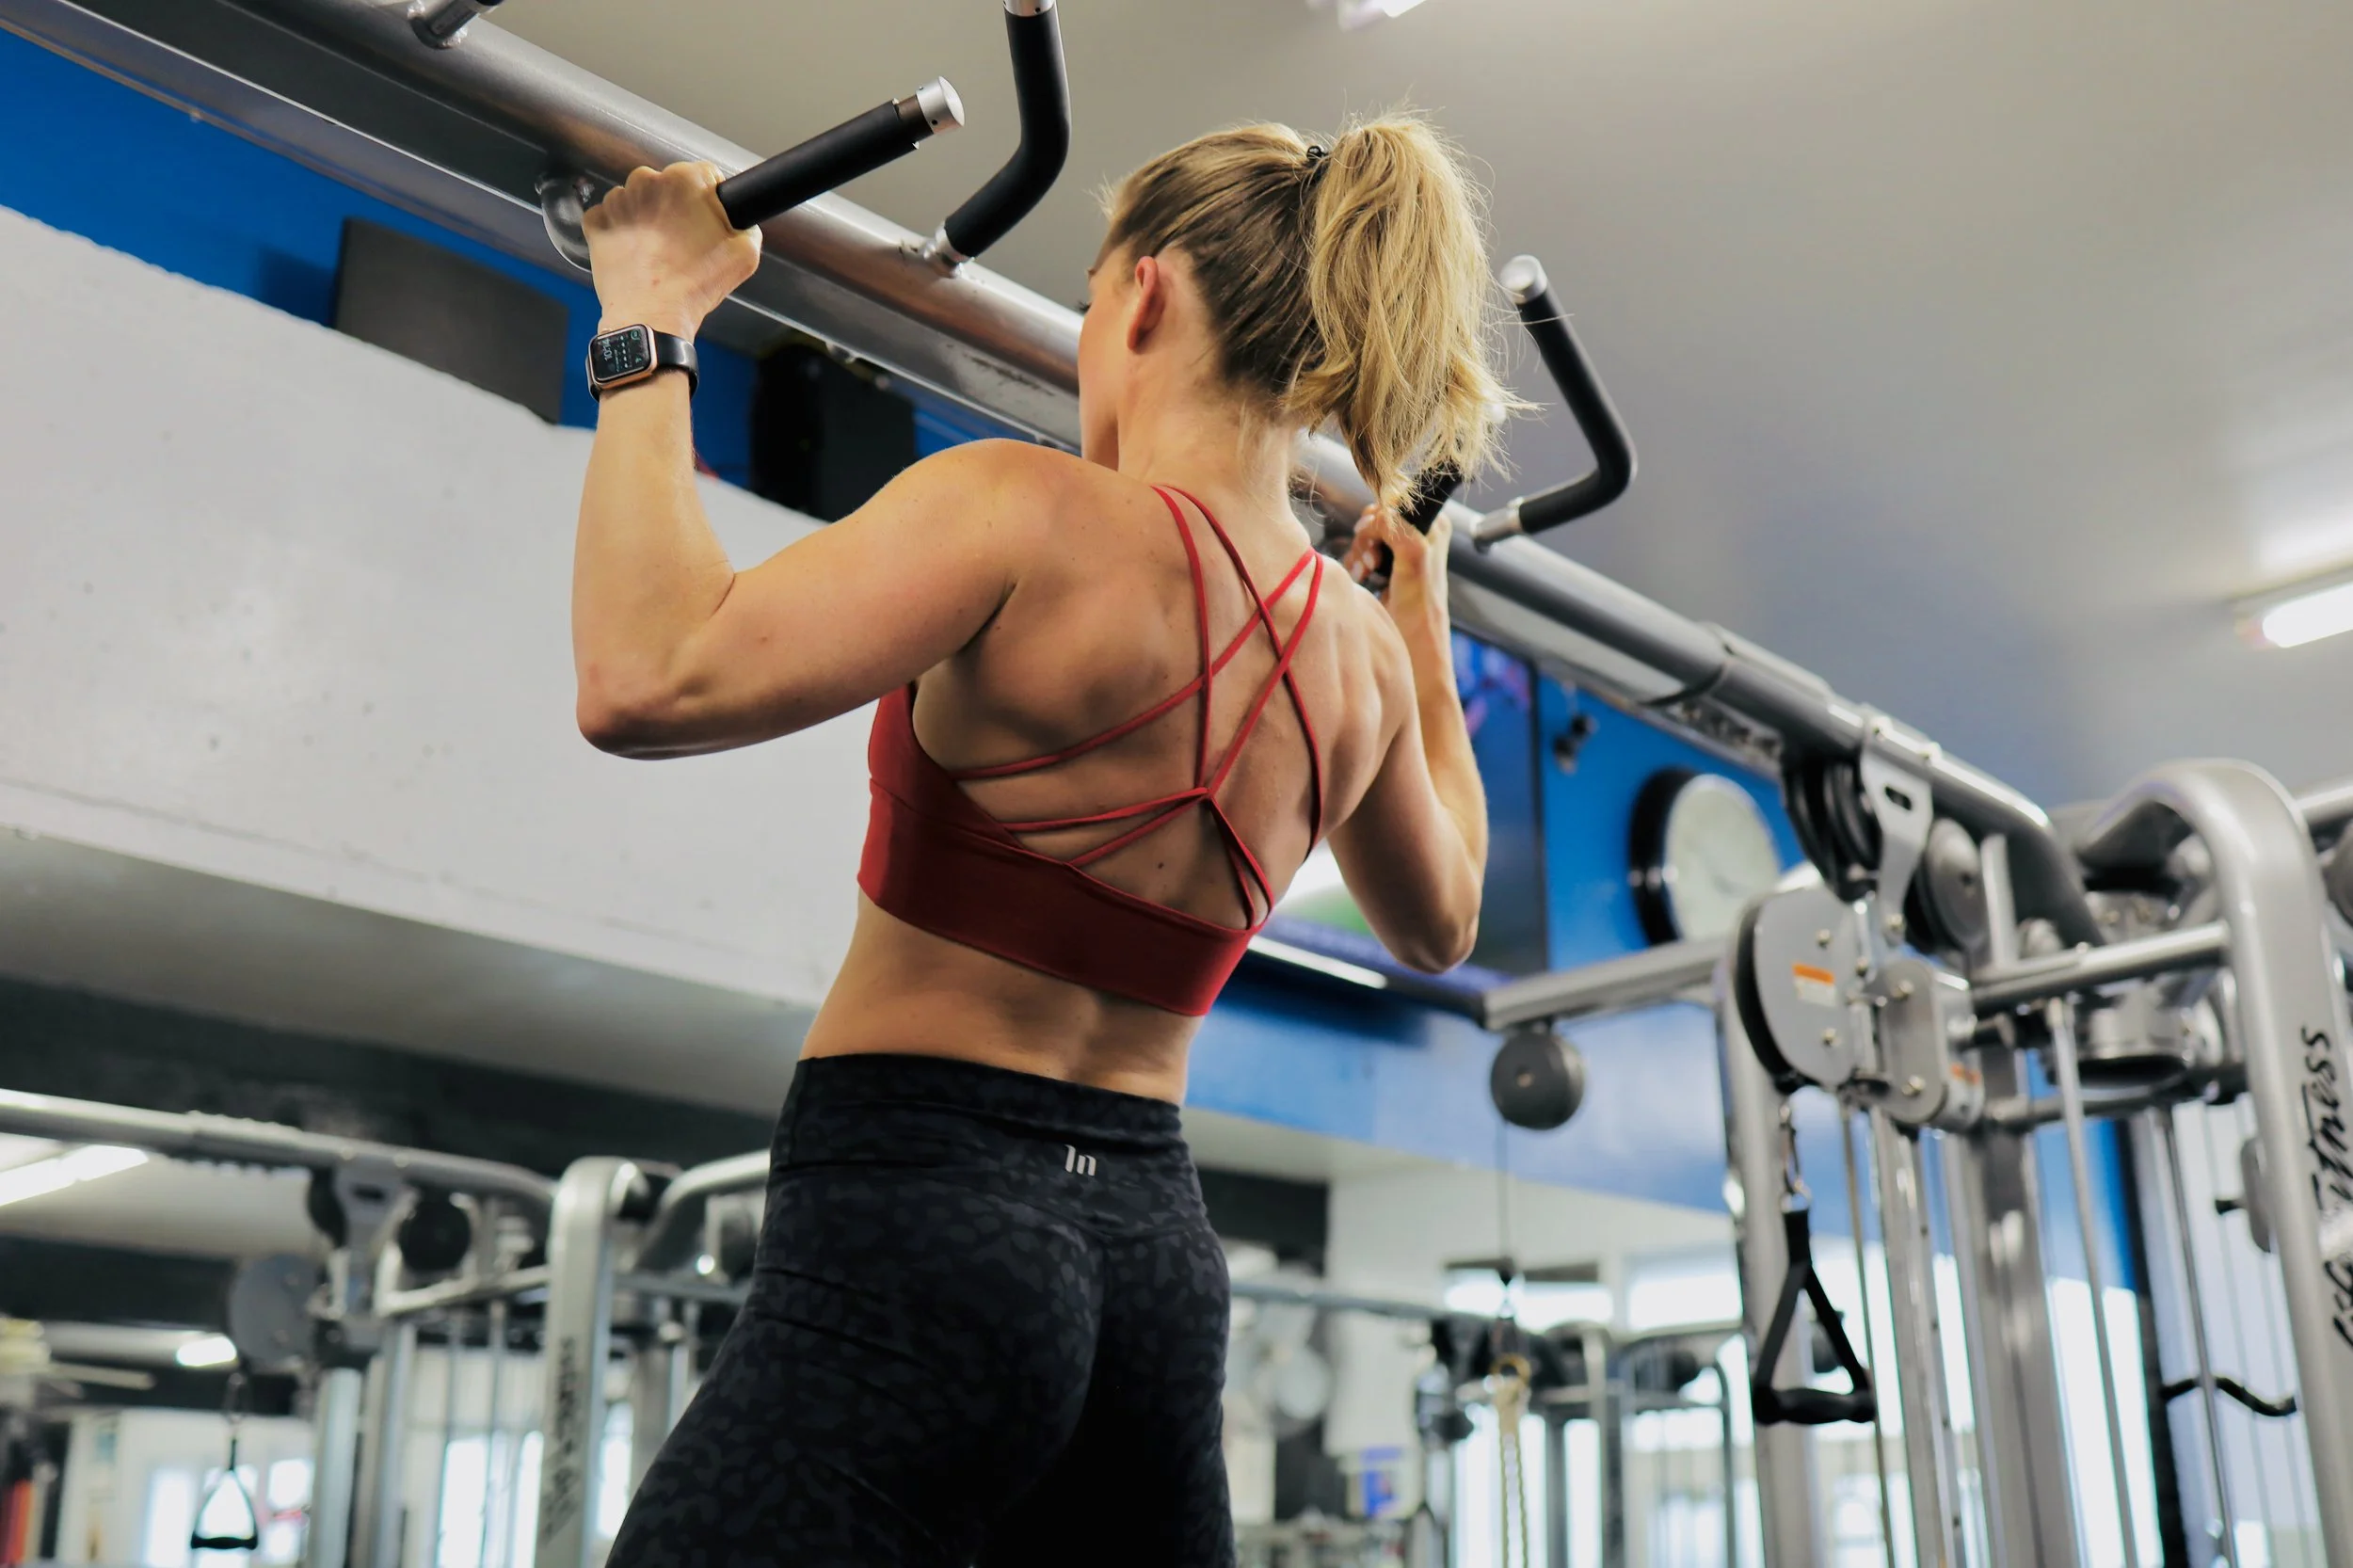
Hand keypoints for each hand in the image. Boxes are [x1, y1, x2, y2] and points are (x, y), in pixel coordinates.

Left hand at [583, 161, 760, 340]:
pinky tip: (635, 254)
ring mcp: (617, 200)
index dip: (709, 201)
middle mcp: (647, 181)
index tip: (706, 222)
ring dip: (647, 218)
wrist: (651, 316)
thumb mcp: (745, 253)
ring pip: (638, 201)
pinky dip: (621, 232)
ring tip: (657, 252)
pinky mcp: (596, 221)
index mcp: (685, 180)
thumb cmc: (694, 286)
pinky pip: (611, 218)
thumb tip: (740, 220)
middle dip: (675, 208)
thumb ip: (747, 225)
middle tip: (683, 243)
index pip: (704, 175)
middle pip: (668, 186)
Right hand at [1344, 504, 1452, 632]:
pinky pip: (1361, 551)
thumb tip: (1375, 514)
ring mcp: (1400, 550)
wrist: (1413, 646)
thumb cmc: (1421, 610)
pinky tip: (1361, 578)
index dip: (1379, 517)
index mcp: (1433, 524)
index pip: (1396, 498)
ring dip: (1360, 553)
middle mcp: (1418, 533)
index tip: (1376, 541)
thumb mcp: (1413, 558)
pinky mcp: (1385, 566)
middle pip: (1376, 516)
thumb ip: (1397, 527)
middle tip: (1372, 562)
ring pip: (1365, 534)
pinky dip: (1356, 563)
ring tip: (1366, 574)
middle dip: (1367, 538)